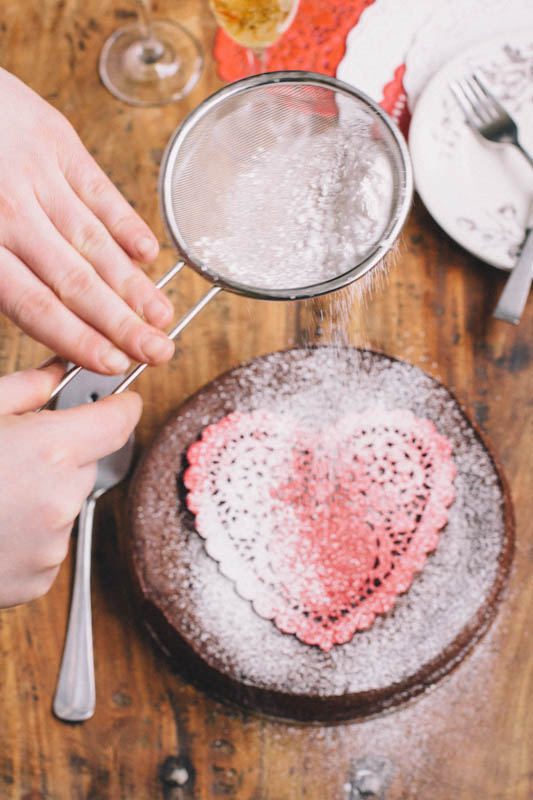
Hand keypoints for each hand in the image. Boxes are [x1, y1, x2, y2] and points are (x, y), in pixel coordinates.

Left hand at [0, 67, 174, 373]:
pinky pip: (99, 189)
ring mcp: (38, 174)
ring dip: (134, 284)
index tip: (113, 364)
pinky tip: (148, 254)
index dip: (80, 338)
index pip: (37, 304)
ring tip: (162, 316)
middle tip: (158, 352)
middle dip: (123, 324)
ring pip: (95, 242)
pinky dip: (127, 223)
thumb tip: (35, 314)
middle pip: (77, 281)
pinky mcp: (56, 140)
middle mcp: (12, 212)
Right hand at [0, 361, 141, 606]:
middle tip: (15, 454)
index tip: (119, 402)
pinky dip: (30, 533)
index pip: (120, 420)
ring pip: (66, 503)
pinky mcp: (39, 578)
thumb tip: (58, 372)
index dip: (120, 405)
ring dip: (44, 493)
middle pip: (88, 463)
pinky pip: (50, 543)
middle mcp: (62, 500)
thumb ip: (26, 387)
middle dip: (62, 452)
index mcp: (52, 450)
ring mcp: (53, 545)